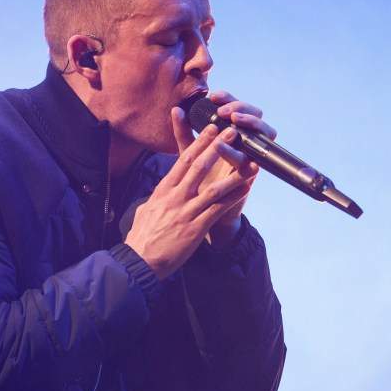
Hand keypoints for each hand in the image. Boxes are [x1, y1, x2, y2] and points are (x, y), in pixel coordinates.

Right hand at [124, 95, 265, 279]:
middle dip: (217, 147)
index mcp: (164, 190)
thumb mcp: (146, 210)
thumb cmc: (142, 236)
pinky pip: (218, 210)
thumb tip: (162, 190)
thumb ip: (158, 197)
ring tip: (251, 162)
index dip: (199, 143)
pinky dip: (232, 199)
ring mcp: (186, 212)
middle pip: (199, 167)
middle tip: (232, 132)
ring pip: (214, 188)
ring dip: (234, 174)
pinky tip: (245, 190)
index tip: (210, 129)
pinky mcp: (195, 229)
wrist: (139, 261)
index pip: (183, 161)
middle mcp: (176, 197)